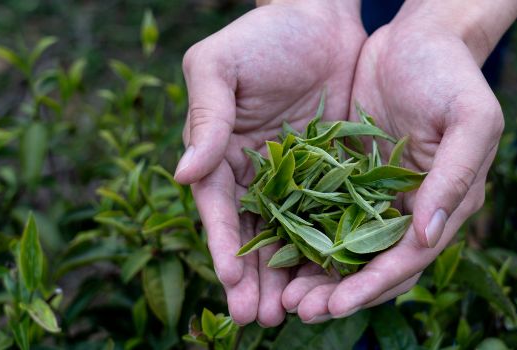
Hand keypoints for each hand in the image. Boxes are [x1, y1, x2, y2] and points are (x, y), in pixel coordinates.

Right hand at [174, 0, 364, 325]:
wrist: (318, 15)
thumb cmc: (260, 36)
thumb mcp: (220, 68)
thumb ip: (206, 120)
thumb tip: (183, 175)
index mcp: (218, 154)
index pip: (217, 207)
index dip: (222, 244)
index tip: (229, 278)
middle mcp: (253, 175)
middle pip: (251, 234)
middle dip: (252, 278)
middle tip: (260, 319)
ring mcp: (293, 178)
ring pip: (288, 236)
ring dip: (287, 277)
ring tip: (292, 315)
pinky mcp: (331, 175)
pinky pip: (329, 217)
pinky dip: (327, 250)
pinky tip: (333, 279)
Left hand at [281, 0, 516, 322]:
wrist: (417, 39)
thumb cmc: (451, 75)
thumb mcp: (470, 120)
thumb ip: (454, 178)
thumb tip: (427, 238)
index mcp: (443, 206)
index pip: (405, 260)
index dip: (370, 285)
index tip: (334, 306)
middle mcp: (408, 209)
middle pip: (370, 264)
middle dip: (336, 292)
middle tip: (297, 310)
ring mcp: (375, 196)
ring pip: (342, 247)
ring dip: (314, 274)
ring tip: (281, 295)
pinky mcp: (346, 176)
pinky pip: (321, 213)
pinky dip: (300, 235)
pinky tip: (273, 251)